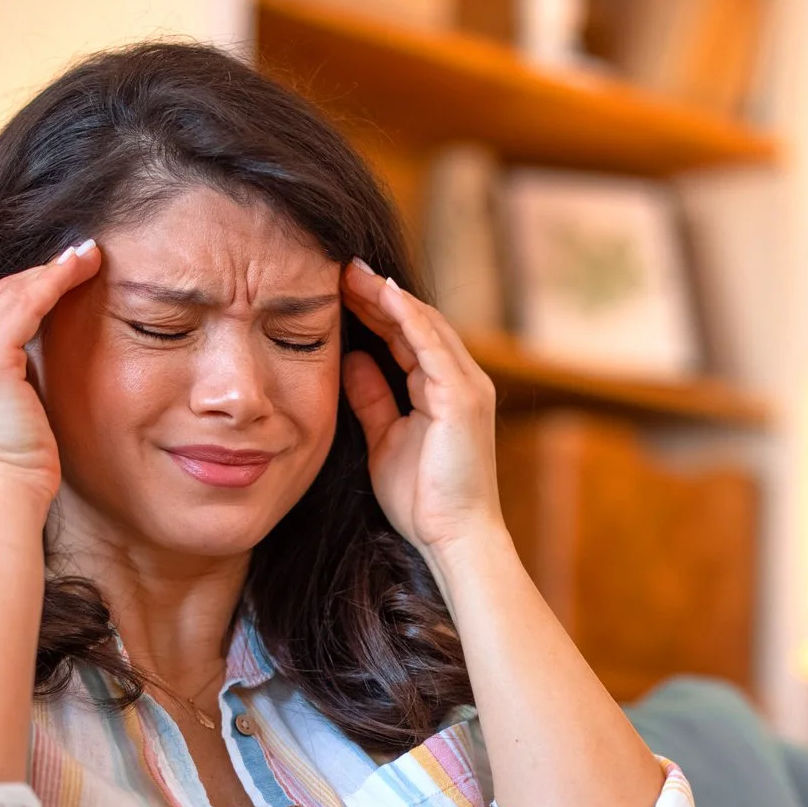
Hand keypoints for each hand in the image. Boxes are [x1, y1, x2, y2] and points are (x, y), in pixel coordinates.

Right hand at [0, 238, 100, 523]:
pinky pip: (25, 305)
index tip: (58, 277)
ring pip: (9, 293)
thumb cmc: (14, 473)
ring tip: (88, 256)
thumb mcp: (7, 416)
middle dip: (38, 273)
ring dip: (51, 270)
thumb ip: (13, 381)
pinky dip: (54, 282)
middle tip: (80, 256)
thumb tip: (39, 359)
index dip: (23, 290)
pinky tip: (81, 268)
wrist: (0, 501)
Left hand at [341, 259, 505, 562]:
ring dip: (387, 297)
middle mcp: (463, 381)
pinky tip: (380, 294)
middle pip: (417, 323)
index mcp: (445, 391)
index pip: (408, 338)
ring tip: (351, 272)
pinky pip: (431, 345)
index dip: (376, 311)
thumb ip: (372, 399)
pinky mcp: (463, 397)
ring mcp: (467, 386)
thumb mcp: (385, 440)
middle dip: (378, 295)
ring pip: (425, 325)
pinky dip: (406, 317)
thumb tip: (351, 360)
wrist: (454, 538)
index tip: (340, 290)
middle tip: (340, 267)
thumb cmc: (424, 502)